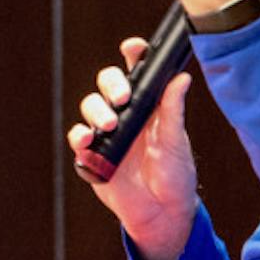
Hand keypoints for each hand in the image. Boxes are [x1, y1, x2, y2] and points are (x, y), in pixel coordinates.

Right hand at [68, 36, 197, 259]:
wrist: (162, 213)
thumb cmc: (175, 175)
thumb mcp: (176, 141)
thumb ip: (172, 110)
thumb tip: (181, 78)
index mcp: (148, 105)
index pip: (137, 73)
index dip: (133, 56)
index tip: (132, 47)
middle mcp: (125, 114)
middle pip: (107, 84)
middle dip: (111, 84)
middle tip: (123, 98)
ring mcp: (106, 133)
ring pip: (90, 106)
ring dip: (96, 110)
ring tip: (110, 124)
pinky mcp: (91, 154)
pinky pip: (78, 138)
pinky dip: (80, 135)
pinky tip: (89, 139)